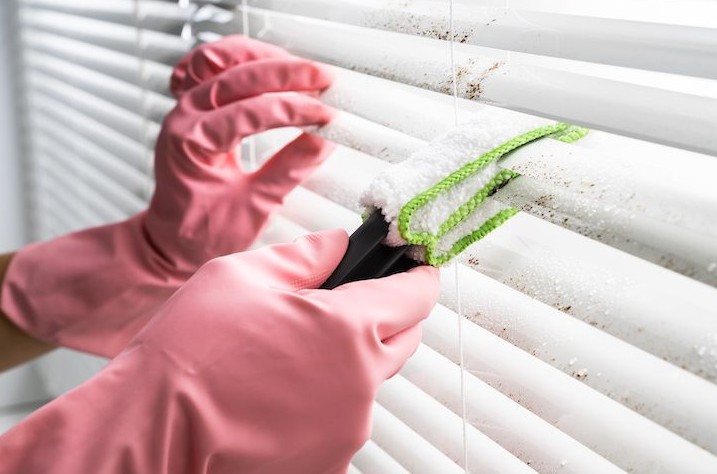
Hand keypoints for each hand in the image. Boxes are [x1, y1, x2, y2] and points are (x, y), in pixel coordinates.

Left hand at [0, 36, 334, 357]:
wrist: (170, 240)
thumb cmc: (200, 232)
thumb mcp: (253, 207)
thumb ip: (289, 171)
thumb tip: (322, 142)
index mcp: (192, 142)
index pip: (251, 112)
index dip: (294, 110)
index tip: (326, 115)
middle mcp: (184, 116)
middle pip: (238, 76)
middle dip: (287, 74)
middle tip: (324, 80)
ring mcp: (186, 107)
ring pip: (222, 60)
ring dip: (264, 58)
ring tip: (302, 69)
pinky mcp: (194, 107)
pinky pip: (211, 67)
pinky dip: (239, 59)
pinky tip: (264, 64)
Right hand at [0, 230, 440, 473]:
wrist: (157, 423)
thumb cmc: (193, 350)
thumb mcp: (247, 274)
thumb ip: (308, 255)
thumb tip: (338, 245)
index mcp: (349, 328)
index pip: (415, 295)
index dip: (419, 276)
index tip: (419, 269)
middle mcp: (361, 380)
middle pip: (406, 338)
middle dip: (393, 316)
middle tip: (357, 305)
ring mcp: (349, 426)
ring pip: (373, 380)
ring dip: (354, 362)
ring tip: (298, 354)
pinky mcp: (331, 459)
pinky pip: (345, 419)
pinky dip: (330, 401)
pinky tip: (287, 392)